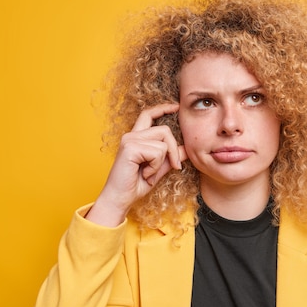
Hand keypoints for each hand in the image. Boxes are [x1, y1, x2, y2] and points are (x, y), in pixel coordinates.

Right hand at [85, 103, 187, 226]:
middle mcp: (132, 135)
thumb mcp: (158, 169)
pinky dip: (155, 167)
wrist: (120, 199)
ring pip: (163, 142)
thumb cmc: (136, 185)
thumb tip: (186, 148)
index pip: (149, 114)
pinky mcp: (130, 147)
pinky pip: (157, 152)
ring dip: (162, 162)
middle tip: (175, 166)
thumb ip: (170, 157)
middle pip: (165, 130)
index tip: (176, 107)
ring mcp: (130, 140)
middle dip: (174, 150)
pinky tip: (144, 174)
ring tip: (149, 173)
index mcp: (136, 138)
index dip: (163, 108)